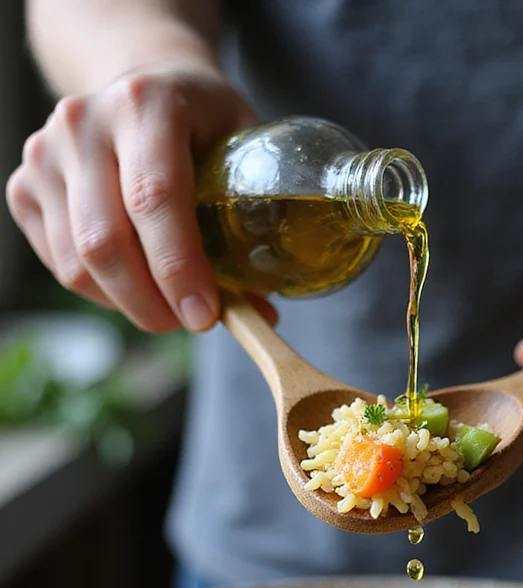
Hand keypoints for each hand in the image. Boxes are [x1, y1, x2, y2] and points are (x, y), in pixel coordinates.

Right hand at [6, 66, 274, 332]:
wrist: (143, 89)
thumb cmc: (204, 130)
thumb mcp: (243, 155)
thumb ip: (252, 224)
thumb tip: (258, 315)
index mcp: (146, 103)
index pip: (154, 197)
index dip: (178, 267)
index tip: (204, 316)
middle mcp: (83, 121)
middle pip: (106, 240)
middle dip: (152, 302)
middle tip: (189, 323)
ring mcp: (45, 153)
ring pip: (78, 264)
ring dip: (128, 304)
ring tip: (167, 307)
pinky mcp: (24, 186)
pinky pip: (60, 266)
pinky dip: (102, 293)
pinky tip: (135, 284)